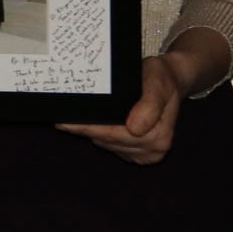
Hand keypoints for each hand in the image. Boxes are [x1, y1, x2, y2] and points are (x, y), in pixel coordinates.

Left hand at [58, 27, 230, 164]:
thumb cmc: (162, 76)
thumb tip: (135, 128)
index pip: (115, 135)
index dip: (89, 128)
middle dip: (86, 130)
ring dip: (92, 132)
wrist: (171, 80)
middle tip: (60, 119)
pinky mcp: (138, 154)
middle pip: (109, 142)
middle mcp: (154, 151)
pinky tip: (91, 123)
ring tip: (72, 119)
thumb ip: (150, 103)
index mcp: (159, 136)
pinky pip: (111, 146)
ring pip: (108, 145)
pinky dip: (101, 135)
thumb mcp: (158, 80)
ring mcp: (146, 154)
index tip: (64, 123)